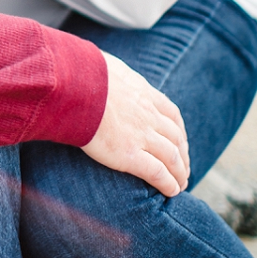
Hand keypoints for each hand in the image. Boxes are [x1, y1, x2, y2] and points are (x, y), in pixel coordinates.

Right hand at [83, 52, 189, 196]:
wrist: (73, 86)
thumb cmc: (79, 74)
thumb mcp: (102, 66)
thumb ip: (108, 75)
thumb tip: (95, 72)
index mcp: (143, 92)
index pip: (170, 113)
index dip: (178, 130)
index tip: (179, 140)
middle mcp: (148, 114)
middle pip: (176, 137)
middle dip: (183, 154)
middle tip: (184, 167)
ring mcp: (141, 135)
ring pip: (172, 157)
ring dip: (180, 172)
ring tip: (181, 184)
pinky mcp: (129, 155)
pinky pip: (157, 172)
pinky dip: (168, 183)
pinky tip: (172, 191)